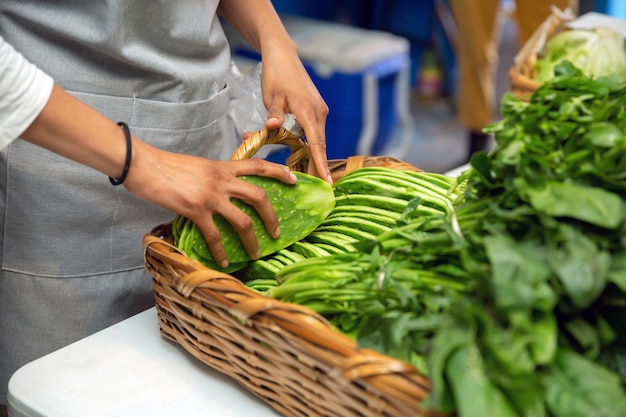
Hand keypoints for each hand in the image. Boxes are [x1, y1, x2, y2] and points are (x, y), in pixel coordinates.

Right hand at [124, 140, 296, 267]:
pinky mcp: (196, 210)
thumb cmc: (168, 165)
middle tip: (277, 232)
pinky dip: (222, 252)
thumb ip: (216, 176)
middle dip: (272, 217)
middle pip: (260, 196)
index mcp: (224, 166)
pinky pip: (215, 236)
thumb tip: (224, 191)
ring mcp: (211, 196)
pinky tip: (225, 261)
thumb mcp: (199, 166)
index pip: (259, 166)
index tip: (295, 180)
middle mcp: (222, 180)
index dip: (280, 172)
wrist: (144, 164)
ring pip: (243, 220)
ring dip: (252, 240)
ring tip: (256, 254)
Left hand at [260, 43, 332, 183]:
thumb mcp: (271, 95)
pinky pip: (312, 132)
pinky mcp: (315, 110)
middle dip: (316, 166)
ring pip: (316, 139)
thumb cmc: (276, 75)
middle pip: (319, 145)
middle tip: (314, 187)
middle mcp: (319, 113)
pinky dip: (307, 145)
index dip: (320, 164)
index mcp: (308, 111)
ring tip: (305, 175)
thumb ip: (274, 113)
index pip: (317, 143)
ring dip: (310, 156)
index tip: (327, 182)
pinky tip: (299, 155)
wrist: (284, 56)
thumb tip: (272, 126)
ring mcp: (319, 111)